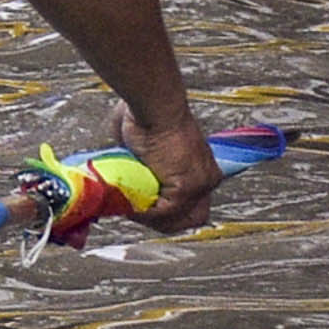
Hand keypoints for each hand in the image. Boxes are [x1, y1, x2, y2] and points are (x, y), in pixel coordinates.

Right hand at [118, 98, 218, 232]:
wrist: (153, 106)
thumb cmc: (145, 114)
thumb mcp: (143, 145)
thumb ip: (141, 164)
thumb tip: (121, 172)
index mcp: (202, 168)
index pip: (191, 205)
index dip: (165, 211)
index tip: (142, 206)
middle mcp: (208, 178)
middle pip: (190, 219)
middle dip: (161, 222)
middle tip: (136, 212)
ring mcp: (200, 185)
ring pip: (175, 220)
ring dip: (148, 218)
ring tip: (128, 207)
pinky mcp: (186, 188)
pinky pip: (163, 214)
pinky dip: (143, 214)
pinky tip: (129, 205)